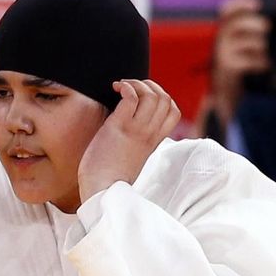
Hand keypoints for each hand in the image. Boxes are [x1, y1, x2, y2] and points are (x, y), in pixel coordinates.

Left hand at [78, 80, 180, 202]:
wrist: (101, 191)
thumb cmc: (109, 177)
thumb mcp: (132, 157)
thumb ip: (136, 142)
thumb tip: (126, 127)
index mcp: (153, 141)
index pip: (174, 112)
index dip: (162, 98)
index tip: (143, 98)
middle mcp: (149, 134)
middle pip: (165, 99)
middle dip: (149, 85)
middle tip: (131, 88)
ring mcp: (136, 130)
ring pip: (151, 95)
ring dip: (136, 84)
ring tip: (121, 87)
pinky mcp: (119, 127)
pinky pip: (131, 98)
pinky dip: (126, 87)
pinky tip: (116, 89)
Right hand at [211, 0, 269, 125]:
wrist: (226, 90)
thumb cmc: (242, 62)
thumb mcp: (245, 44)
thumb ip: (256, 30)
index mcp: (226, 29)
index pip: (227, 9)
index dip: (240, 3)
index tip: (257, 3)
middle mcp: (221, 39)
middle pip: (234, 23)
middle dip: (254, 23)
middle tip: (269, 28)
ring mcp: (222, 54)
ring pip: (241, 42)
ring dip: (259, 43)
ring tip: (272, 49)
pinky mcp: (227, 69)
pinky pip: (244, 62)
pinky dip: (259, 62)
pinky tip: (268, 64)